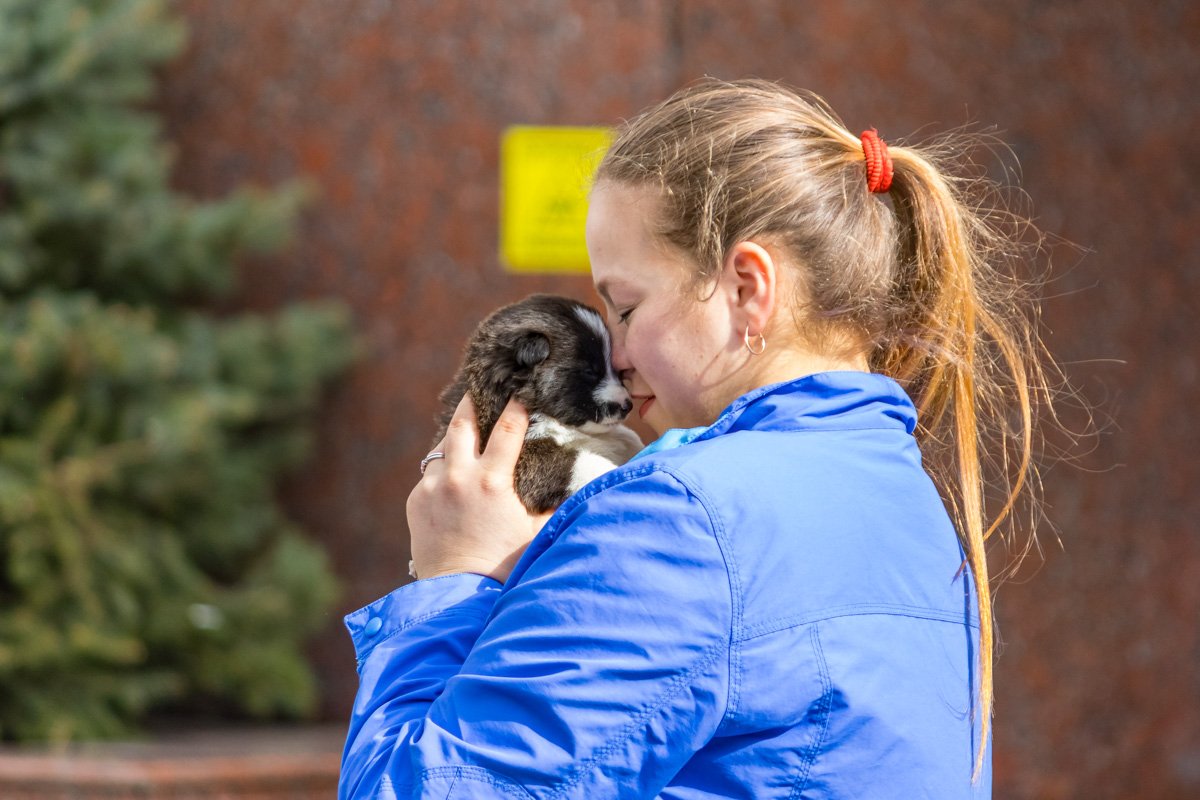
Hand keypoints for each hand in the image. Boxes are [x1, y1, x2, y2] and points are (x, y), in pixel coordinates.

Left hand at [406, 395, 552, 582]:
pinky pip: (429, 475)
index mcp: (493, 481)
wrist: (459, 594)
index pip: (508, 428)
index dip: (516, 405)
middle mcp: (459, 477)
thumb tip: (581, 490)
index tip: (521, 390)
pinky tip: (452, 477)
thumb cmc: (504, 565)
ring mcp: (432, 487)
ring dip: (455, 439)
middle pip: (462, 423)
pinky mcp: (415, 501)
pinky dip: (442, 470)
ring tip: (464, 433)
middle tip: (478, 389)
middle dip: (472, 402)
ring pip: (442, 447)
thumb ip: (555, 506)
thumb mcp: (536, 532)